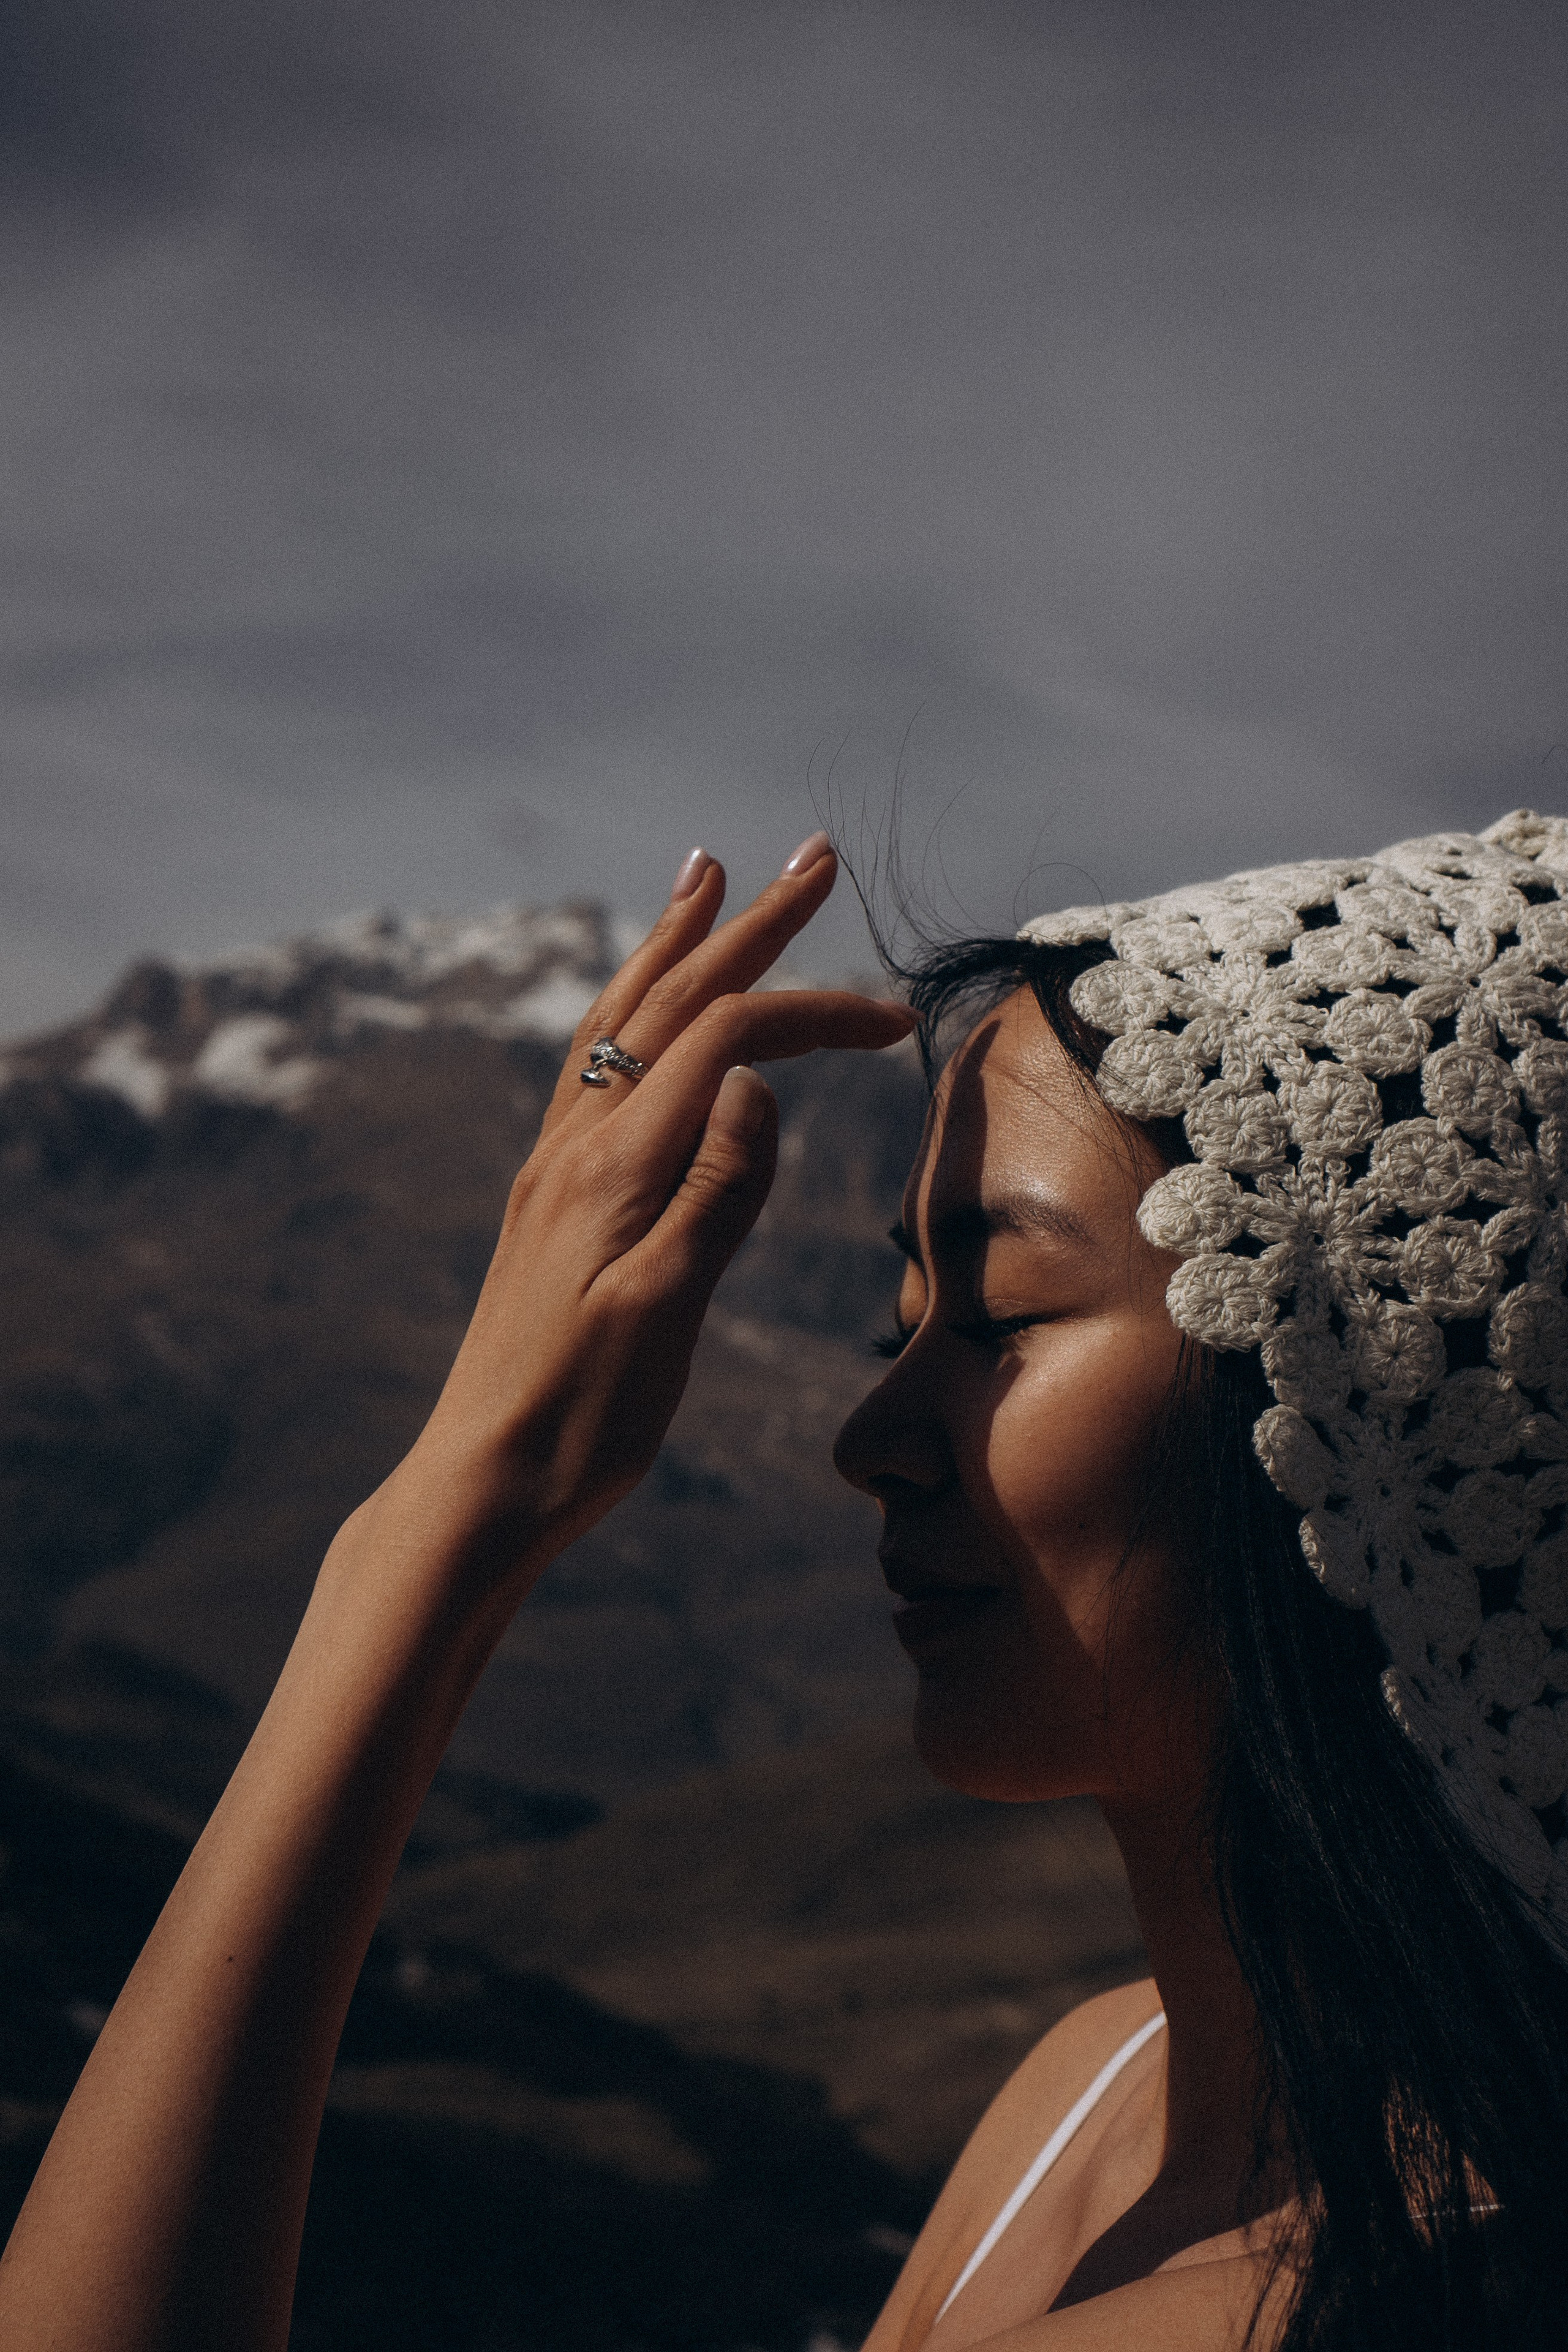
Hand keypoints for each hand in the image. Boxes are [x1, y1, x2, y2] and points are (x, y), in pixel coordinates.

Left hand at [400, 831, 914, 1582]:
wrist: (483, 1481)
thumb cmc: (582, 1418)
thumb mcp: (664, 1313)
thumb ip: (715, 1191)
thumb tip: (760, 1081)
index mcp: (616, 1166)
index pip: (728, 1041)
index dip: (815, 1013)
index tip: (898, 1022)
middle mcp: (578, 1145)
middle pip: (672, 999)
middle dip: (748, 922)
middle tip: (812, 854)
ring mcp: (557, 1166)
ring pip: (621, 1019)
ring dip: (674, 940)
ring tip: (706, 874)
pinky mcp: (551, 1197)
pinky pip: (592, 1067)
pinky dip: (632, 1007)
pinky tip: (641, 1008)